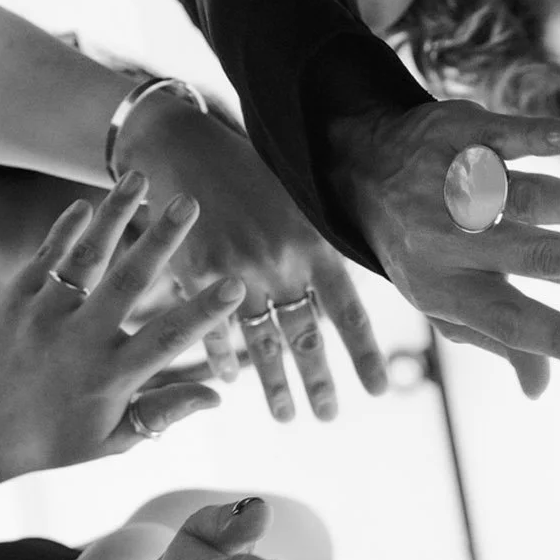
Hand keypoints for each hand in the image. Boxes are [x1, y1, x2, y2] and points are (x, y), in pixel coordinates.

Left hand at [0, 175, 239, 490]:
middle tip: (190, 204)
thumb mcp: (112, 438)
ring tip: (140, 177)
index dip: (204, 312)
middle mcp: (78, 341)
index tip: (234, 285)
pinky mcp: (14, 300)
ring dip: (116, 213)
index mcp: (111, 377)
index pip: (168, 338)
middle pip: (129, 281)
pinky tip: (88, 204)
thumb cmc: (52, 439)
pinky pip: (47, 255)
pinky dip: (68, 228)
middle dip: (162, 239)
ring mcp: (43, 316)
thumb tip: (217, 395)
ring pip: (87, 255)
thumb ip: (164, 412)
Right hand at [116, 94, 385, 421]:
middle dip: (318, 382)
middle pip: (304, 337)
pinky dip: (223, 355)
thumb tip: (351, 291)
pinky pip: (214, 326)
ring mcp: (235, 270)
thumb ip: (322, 246)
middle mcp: (278, 262)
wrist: (180, 143)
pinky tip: (229, 380)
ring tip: (287, 415)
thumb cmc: (249, 170)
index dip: (364, 354)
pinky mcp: (195, 272)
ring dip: (274, 383)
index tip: (379, 391)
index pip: (348, 312)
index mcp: (313, 246)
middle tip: (328, 417)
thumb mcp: (297, 200)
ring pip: (261, 340)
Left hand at [328, 103, 559, 387]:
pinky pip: (500, 135)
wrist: (358, 166)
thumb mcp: (446, 301)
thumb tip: (539, 388)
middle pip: (540, 257)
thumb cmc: (421, 248)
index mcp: (451, 290)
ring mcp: (455, 185)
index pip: (509, 321)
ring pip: (528, 197)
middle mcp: (453, 240)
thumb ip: (497, 339)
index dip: (553, 337)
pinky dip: (535, 136)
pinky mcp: (460, 133)